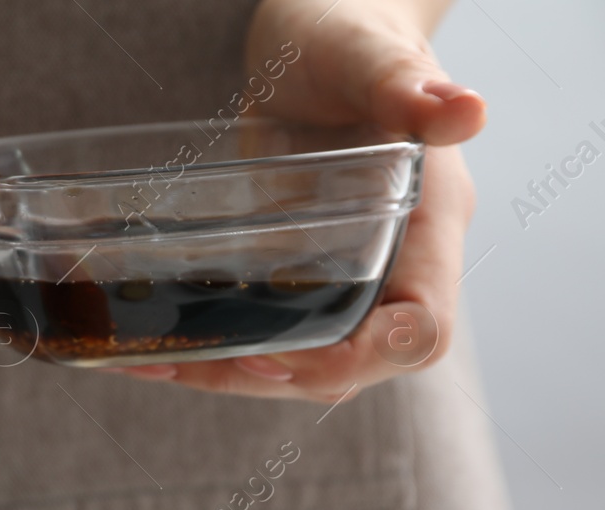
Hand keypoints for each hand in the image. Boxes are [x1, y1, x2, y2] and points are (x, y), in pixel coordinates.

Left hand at [107, 0, 483, 401]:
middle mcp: (392, 266)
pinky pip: (264, 330)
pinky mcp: (294, 275)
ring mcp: (343, 276)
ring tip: (144, 358)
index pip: (420, 330)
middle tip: (187, 359)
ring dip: (227, 371)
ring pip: (300, 358)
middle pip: (351, 363)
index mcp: (428, 227)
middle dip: (272, 374)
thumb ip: (406, 85)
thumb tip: (466, 110)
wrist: (318, 36)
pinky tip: (143, 346)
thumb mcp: (367, 53)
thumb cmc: (350, 34)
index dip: (362, 357)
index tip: (287, 348)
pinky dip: (210, 346)